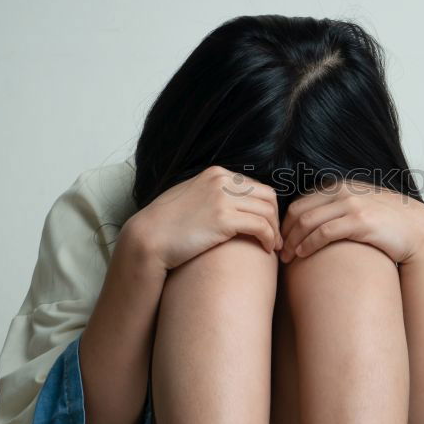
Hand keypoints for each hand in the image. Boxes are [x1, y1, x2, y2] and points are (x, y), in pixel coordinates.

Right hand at [125, 165, 281, 270]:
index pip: (255, 186)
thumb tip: (231, 201)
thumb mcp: (191, 196)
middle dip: (275, 217)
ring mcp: (223, 198)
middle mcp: (222, 181)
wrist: (148, 238)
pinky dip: (269, 238)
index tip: (267, 225)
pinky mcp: (224, 219)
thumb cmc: (167, 224)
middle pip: (267, 196)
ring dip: (275, 231)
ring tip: (272, 246)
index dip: (265, 207)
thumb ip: (212, 193)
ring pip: (268, 211)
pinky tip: (266, 249)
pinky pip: (261, 226)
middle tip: (274, 237)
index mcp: (216, 174)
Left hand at [279, 180, 423, 264]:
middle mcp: (343, 192)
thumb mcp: (361, 209)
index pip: (301, 203)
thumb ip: (339, 211)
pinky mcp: (359, 221)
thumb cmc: (388, 224)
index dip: (285, 223)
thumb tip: (316, 225)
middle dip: (284, 232)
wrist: (418, 230)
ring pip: (307, 221)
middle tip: (277, 251)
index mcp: (340, 187)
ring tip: (286, 258)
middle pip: (299, 211)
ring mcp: (351, 204)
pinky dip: (308, 243)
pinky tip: (302, 255)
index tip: (280, 241)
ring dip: (292, 241)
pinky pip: (324, 232)